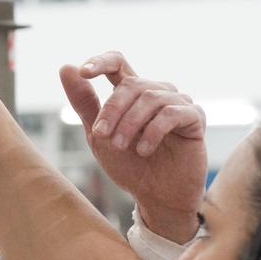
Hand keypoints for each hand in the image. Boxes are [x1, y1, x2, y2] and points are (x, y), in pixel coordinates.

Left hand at [59, 51, 206, 242]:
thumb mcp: (98, 135)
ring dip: (130, 123)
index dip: (101, 62)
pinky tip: (143, 150)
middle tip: (101, 135)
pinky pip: (173, 113)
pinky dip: (153, 131)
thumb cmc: (129, 165)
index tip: (84, 72)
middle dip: (112, 110)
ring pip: (151, 97)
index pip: (118, 63)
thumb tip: (66, 67)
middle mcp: (156, 92)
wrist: (156, 197)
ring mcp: (177, 103)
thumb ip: (84, 103)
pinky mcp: (195, 118)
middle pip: (131, 84)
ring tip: (120, 146)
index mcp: (132, 93)